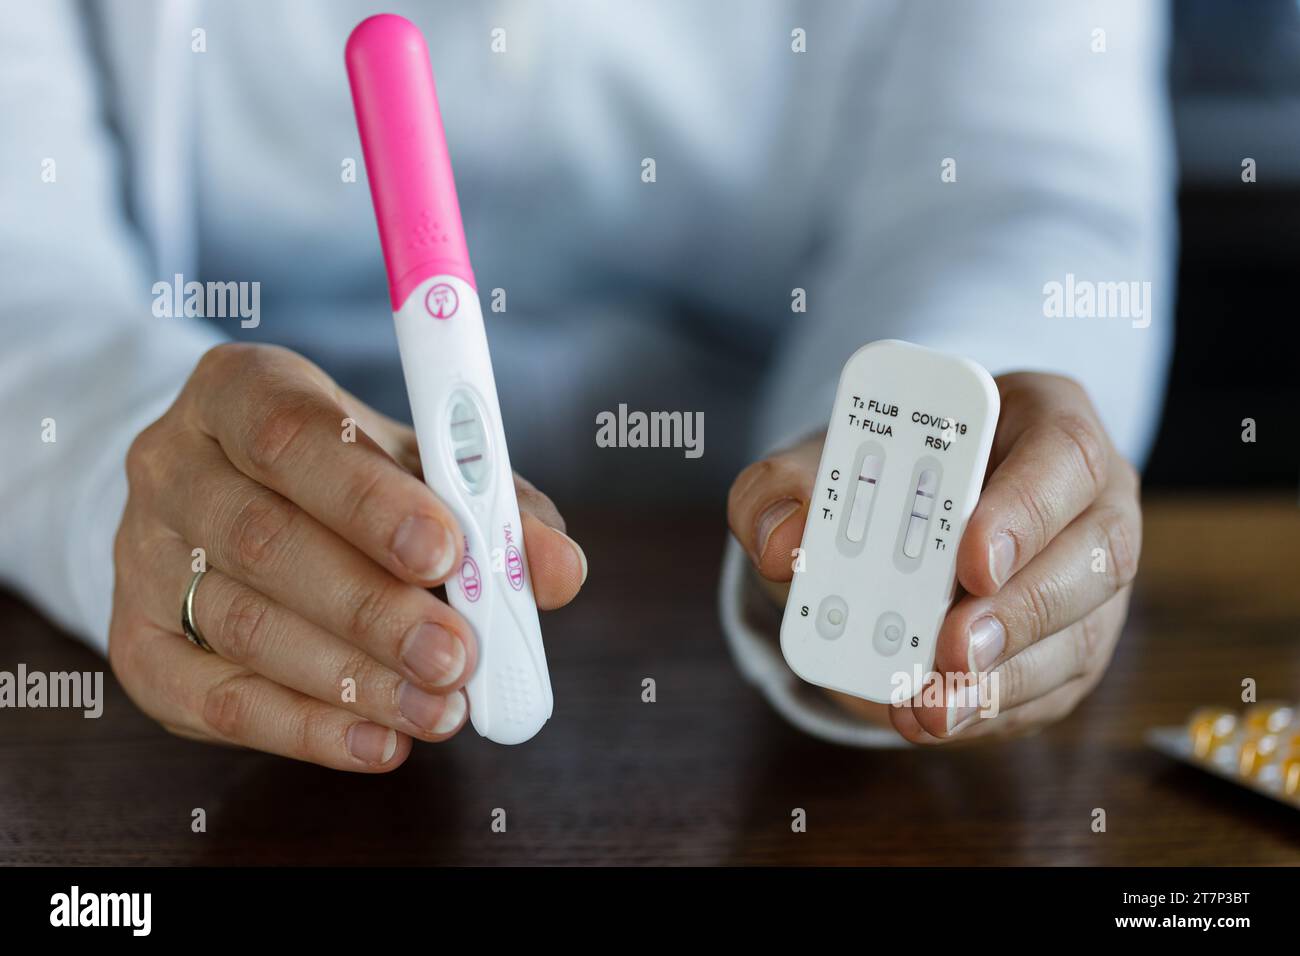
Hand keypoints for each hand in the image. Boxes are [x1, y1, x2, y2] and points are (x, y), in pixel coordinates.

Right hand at [109, 343, 586, 770]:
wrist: (229, 499)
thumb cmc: (349, 475)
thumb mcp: (421, 465)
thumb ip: (495, 508)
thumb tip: (558, 571)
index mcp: (241, 390)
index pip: (290, 436)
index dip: (369, 499)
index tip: (449, 551)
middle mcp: (172, 466)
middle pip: (263, 540)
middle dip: (373, 609)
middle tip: (459, 656)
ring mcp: (140, 556)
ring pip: (242, 627)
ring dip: (352, 680)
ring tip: (441, 708)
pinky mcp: (138, 643)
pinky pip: (215, 700)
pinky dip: (307, 731)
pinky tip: (382, 742)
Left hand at [727, 371, 1139, 741]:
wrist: (882, 529)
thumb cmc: (874, 478)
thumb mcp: (819, 465)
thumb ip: (782, 486)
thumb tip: (782, 541)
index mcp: (1040, 419)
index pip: (1063, 453)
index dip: (1026, 510)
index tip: (971, 561)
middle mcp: (1084, 499)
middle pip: (1094, 554)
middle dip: (1020, 612)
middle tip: (950, 650)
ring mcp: (1088, 578)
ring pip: (1079, 633)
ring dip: (1004, 679)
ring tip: (932, 707)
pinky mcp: (1073, 644)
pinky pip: (1053, 686)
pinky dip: (992, 709)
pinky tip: (937, 719)